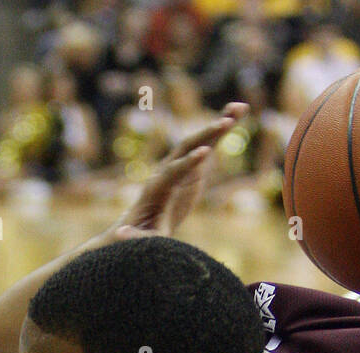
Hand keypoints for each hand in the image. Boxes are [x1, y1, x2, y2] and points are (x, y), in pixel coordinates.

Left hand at [111, 102, 249, 239]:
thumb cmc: (141, 234)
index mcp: (157, 188)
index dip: (188, 163)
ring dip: (218, 125)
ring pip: (199, 141)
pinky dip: (222, 130)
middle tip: (225, 122)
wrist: (143, 224)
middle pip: (186, 148)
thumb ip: (135, 236)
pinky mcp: (193, 166)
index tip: (204, 153)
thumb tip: (120, 235)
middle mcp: (167, 170)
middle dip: (205, 136)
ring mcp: (181, 166)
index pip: (173, 172)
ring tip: (239, 107)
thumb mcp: (140, 239)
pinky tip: (238, 113)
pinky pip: (209, 144)